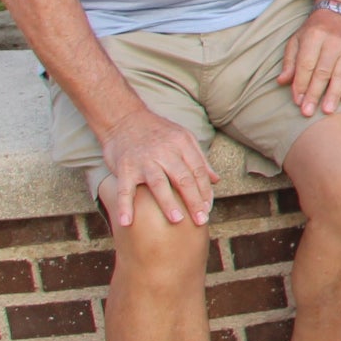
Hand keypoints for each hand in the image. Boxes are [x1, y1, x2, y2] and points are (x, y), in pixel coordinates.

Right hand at [99, 107, 218, 227]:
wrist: (123, 118)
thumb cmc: (157, 132)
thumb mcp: (183, 138)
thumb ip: (199, 159)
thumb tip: (216, 180)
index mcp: (182, 144)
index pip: (198, 170)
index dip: (205, 190)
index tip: (208, 208)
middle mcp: (164, 152)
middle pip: (183, 178)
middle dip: (194, 200)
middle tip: (201, 220)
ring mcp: (143, 160)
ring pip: (158, 183)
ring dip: (168, 203)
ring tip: (177, 220)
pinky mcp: (124, 167)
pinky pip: (124, 189)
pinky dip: (125, 206)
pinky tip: (127, 222)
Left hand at [279, 6, 340, 117]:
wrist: (336, 16)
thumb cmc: (312, 33)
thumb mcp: (296, 41)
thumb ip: (290, 62)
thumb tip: (282, 82)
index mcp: (314, 36)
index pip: (306, 64)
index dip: (301, 84)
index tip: (297, 101)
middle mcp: (333, 41)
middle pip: (323, 71)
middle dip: (315, 93)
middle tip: (308, 111)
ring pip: (340, 75)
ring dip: (333, 94)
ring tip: (327, 110)